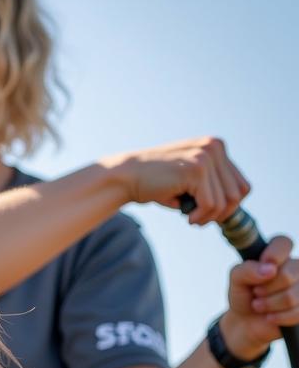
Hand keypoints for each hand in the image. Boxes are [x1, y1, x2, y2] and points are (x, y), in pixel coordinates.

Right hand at [101, 137, 249, 224]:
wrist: (126, 176)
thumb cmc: (155, 183)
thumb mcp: (188, 180)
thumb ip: (210, 185)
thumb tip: (233, 207)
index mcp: (215, 147)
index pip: (241, 184)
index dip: (228, 205)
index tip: (209, 215)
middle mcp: (215, 147)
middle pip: (238, 193)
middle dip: (221, 213)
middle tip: (199, 220)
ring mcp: (206, 156)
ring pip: (226, 201)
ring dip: (209, 217)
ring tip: (192, 219)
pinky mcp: (196, 170)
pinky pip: (211, 204)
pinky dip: (200, 217)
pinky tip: (187, 217)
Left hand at [220, 235, 297, 358]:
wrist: (246, 321)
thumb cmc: (244, 295)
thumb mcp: (236, 280)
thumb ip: (246, 269)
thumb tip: (269, 269)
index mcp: (278, 256)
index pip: (283, 243)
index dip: (274, 254)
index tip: (263, 264)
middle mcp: (295, 268)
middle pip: (288, 274)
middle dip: (265, 289)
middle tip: (256, 292)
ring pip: (292, 296)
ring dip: (269, 305)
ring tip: (259, 305)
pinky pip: (297, 312)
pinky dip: (277, 317)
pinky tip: (270, 316)